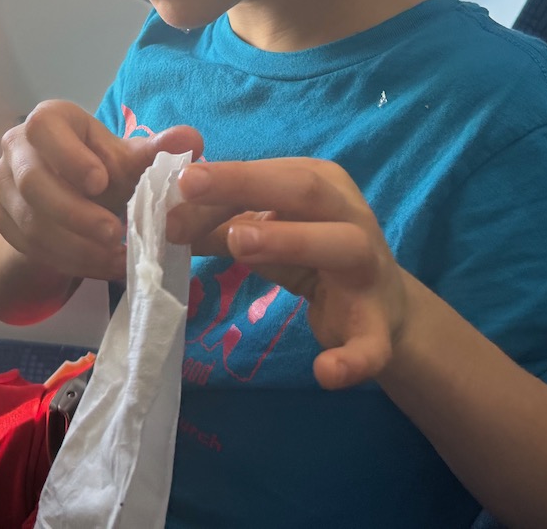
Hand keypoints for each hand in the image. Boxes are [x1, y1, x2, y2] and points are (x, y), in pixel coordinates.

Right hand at [0, 100, 200, 280]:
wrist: (71, 197)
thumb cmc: (103, 168)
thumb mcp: (129, 160)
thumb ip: (158, 151)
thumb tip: (192, 140)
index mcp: (47, 122)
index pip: (43, 129)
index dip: (69, 156)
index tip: (102, 183)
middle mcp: (15, 148)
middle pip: (32, 181)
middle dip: (75, 213)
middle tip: (115, 235)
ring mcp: (3, 187)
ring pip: (30, 221)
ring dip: (76, 246)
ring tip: (118, 258)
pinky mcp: (3, 222)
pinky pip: (32, 248)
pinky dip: (70, 262)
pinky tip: (103, 267)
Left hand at [167, 157, 410, 390]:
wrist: (383, 308)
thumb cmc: (310, 254)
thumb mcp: (264, 233)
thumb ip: (218, 225)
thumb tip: (163, 219)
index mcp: (321, 183)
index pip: (267, 173)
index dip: (219, 179)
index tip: (173, 186)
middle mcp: (350, 215)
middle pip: (303, 190)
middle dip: (245, 185)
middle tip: (189, 189)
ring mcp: (370, 268)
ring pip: (341, 245)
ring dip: (289, 241)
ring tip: (238, 244)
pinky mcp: (380, 324)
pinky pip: (371, 344)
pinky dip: (352, 358)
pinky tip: (325, 372)